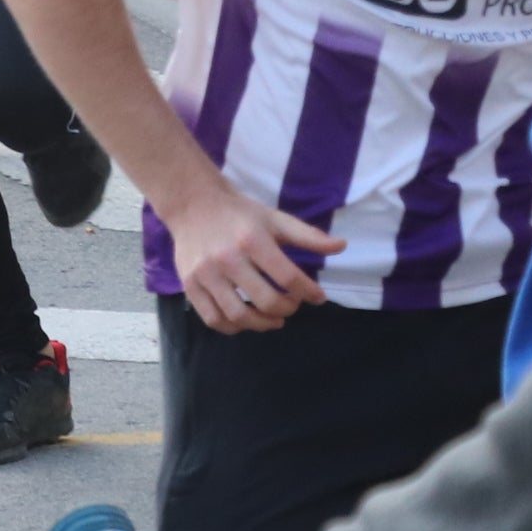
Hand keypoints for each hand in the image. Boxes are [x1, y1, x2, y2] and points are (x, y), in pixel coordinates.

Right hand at [158, 177, 341, 333]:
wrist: (192, 203)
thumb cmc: (240, 214)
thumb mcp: (275, 219)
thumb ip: (308, 236)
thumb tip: (342, 246)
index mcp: (252, 240)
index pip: (288, 277)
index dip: (309, 292)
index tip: (318, 296)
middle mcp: (226, 258)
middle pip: (265, 301)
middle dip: (287, 309)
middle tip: (292, 305)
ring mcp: (205, 273)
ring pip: (238, 315)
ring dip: (262, 324)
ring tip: (273, 319)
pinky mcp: (189, 284)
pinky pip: (213, 318)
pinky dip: (233, 327)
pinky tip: (246, 319)